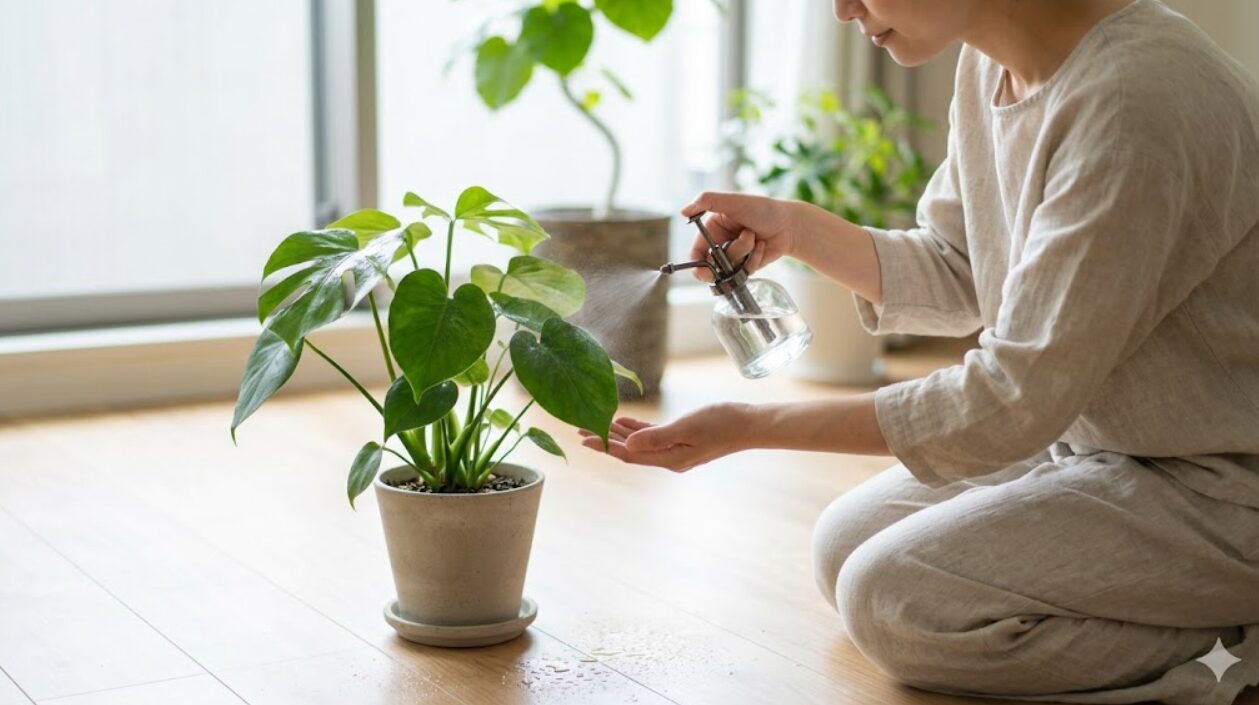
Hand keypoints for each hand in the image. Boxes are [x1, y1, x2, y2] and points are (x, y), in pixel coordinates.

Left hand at [578, 403, 754, 471]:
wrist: (751, 425)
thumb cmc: (722, 423)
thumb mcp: (687, 427)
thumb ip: (656, 436)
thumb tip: (628, 444)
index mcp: (668, 458)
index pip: (628, 454)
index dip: (604, 445)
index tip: (582, 437)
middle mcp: (669, 458)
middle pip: (630, 450)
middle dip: (605, 440)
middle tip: (580, 427)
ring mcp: (676, 450)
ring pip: (639, 443)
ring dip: (618, 434)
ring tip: (596, 423)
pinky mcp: (683, 440)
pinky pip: (653, 436)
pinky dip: (637, 429)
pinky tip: (625, 420)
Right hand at [680, 192, 800, 281]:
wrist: (789, 224)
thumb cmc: (762, 209)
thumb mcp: (733, 201)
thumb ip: (706, 201)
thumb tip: (683, 211)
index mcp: (712, 229)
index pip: (696, 253)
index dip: (697, 264)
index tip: (704, 270)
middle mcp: (720, 244)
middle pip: (711, 266)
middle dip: (724, 259)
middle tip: (729, 260)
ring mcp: (734, 257)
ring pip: (729, 269)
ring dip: (743, 252)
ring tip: (754, 236)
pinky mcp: (747, 266)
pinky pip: (744, 272)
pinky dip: (754, 259)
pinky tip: (762, 245)